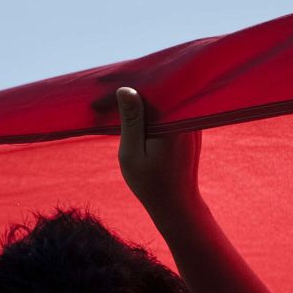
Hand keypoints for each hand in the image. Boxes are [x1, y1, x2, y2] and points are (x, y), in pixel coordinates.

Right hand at [116, 87, 201, 213]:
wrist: (177, 203)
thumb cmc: (151, 184)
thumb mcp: (132, 154)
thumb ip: (131, 121)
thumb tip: (125, 89)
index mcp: (170, 122)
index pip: (148, 91)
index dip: (125, 89)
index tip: (102, 97)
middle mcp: (184, 117)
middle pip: (159, 91)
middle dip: (134, 89)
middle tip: (107, 97)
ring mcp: (190, 122)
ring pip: (164, 99)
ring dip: (144, 99)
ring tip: (118, 101)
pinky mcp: (189, 127)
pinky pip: (169, 110)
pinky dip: (152, 109)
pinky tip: (136, 113)